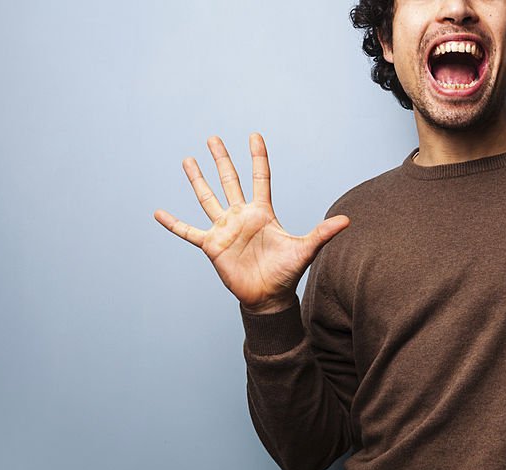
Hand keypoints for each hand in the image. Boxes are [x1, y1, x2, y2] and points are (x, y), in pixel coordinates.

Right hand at [153, 134, 349, 313]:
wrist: (269, 297)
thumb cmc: (287, 273)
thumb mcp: (305, 249)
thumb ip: (322, 233)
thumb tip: (347, 221)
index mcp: (262, 212)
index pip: (260, 178)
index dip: (258, 157)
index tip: (254, 135)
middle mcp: (241, 216)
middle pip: (229, 181)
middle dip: (221, 159)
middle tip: (213, 138)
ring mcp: (225, 229)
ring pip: (208, 198)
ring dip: (197, 180)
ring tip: (188, 160)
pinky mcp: (212, 245)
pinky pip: (188, 232)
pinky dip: (173, 224)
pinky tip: (158, 213)